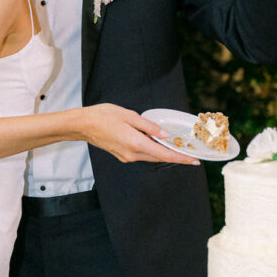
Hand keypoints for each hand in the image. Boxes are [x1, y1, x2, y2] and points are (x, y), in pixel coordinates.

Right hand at [83, 104, 199, 164]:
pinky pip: (141, 154)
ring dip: (163, 153)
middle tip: (189, 153)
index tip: (194, 161)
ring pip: (150, 156)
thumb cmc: (103, 116)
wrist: (82, 125)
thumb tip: (164, 135)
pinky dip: (151, 150)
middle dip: (175, 156)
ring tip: (175, 147)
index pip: (164, 154)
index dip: (181, 158)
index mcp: (136, 143)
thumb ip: (149, 126)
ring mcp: (126, 156)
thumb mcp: (129, 115)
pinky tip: (156, 143)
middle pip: (159, 158)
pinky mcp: (122, 155)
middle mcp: (132, 154)